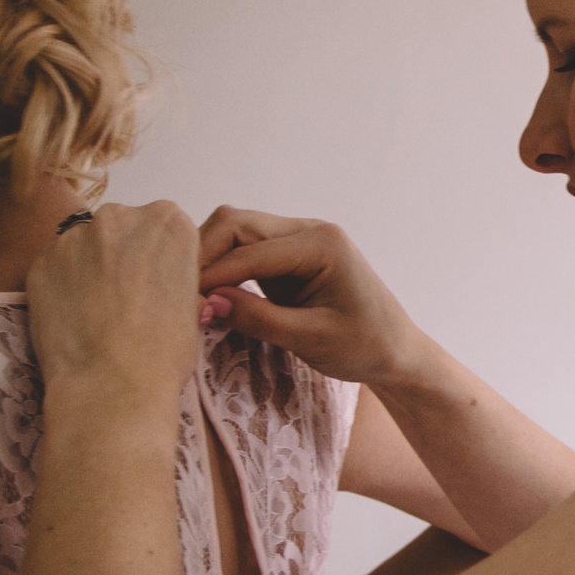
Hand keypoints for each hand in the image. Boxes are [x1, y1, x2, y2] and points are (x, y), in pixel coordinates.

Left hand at [26, 201, 202, 416]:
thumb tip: (156, 280)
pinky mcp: (41, 261)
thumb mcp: (191, 303)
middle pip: (122, 230)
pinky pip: (54, 268)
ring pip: (84, 247)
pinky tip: (72, 319)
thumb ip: (172, 273)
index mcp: (169, 222)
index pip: (165, 229)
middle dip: (121, 257)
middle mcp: (121, 217)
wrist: (113, 385)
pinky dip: (60, 287)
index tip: (154, 284)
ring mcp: (76, 236)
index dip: (159, 260)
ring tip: (95, 314)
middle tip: (124, 300)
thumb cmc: (162, 353)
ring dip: (88, 270)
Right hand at [195, 206, 430, 389]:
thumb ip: (258, 319)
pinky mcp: (287, 256)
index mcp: (322, 244)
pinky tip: (207, 294)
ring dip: (208, 258)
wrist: (396, 351)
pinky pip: (244, 248)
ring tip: (188, 297)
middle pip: (235, 223)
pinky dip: (221, 266)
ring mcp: (297, 239)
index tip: (183, 307)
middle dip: (202, 256)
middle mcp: (308, 230)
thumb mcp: (311, 339)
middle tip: (179, 297)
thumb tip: (205, 302)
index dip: (210, 275)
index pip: (249, 250)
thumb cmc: (364, 346)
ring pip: (235, 230)